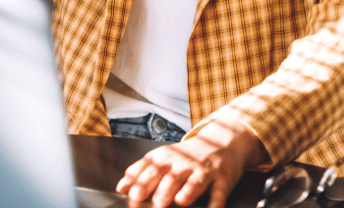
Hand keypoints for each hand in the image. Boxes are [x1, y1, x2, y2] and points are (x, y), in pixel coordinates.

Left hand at [116, 120, 264, 207]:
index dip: (137, 181)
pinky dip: (216, 201)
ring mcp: (203, 170)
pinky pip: (219, 191)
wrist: (218, 142)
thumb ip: (141, 172)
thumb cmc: (185, 157)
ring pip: (194, 181)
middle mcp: (182, 163)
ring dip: (187, 191)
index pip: (148, 168)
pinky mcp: (222, 178)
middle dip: (159, 188)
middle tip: (151, 201)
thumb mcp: (162, 158)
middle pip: (169, 175)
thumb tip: (121, 188)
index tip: (128, 193)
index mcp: (164, 158)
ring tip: (179, 201)